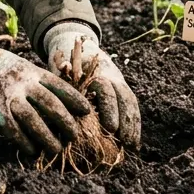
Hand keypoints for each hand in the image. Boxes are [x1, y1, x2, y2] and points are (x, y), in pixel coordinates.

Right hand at [0, 33, 90, 155]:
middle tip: (75, 135)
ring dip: (47, 137)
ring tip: (57, 149)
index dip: (75, 100)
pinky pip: (12, 129)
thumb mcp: (17, 65)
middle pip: (51, 104)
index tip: (86, 111)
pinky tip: (31, 151)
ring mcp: (7, 95)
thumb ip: (33, 78)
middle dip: (66, 122)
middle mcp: (22, 82)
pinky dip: (23, 141)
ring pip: (34, 120)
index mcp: (30, 70)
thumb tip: (53, 98)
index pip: (59, 86)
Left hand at [44, 22, 140, 148]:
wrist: (76, 46)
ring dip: (133, 125)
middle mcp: (111, 76)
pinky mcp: (123, 91)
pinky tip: (133, 143)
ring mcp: (119, 82)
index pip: (106, 90)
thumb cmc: (63, 64)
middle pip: (123, 97)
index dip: (109, 109)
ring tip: (131, 147)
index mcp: (95, 71)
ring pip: (130, 103)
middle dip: (125, 121)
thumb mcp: (60, 70)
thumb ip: (62, 76)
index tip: (110, 128)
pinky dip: (134, 125)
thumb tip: (63, 67)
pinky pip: (132, 107)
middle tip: (123, 142)